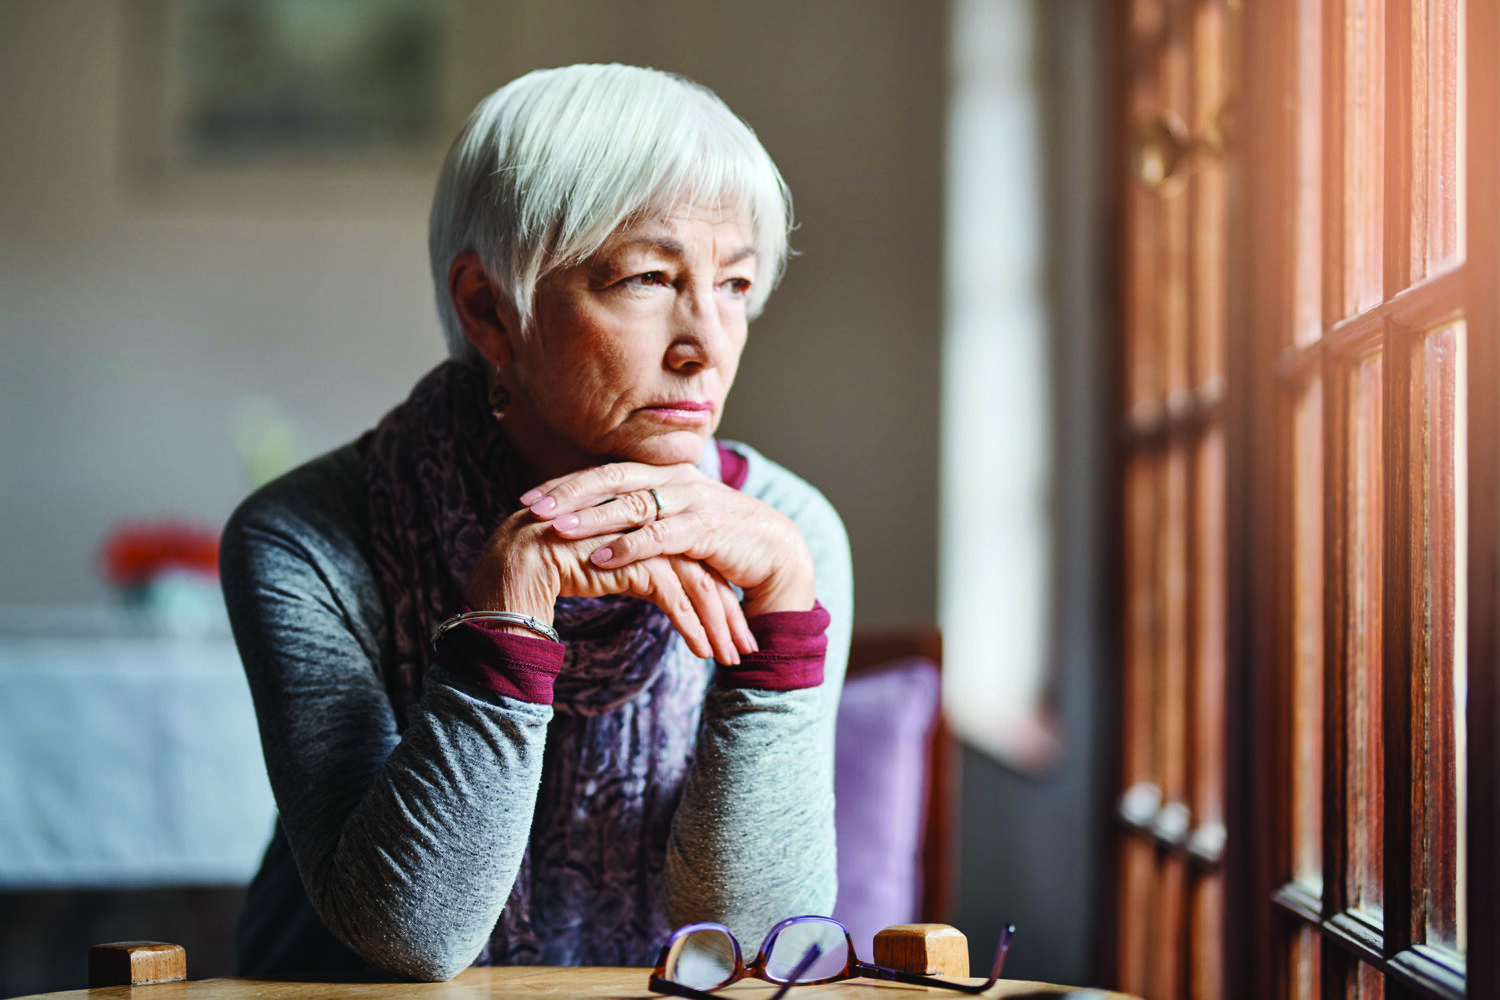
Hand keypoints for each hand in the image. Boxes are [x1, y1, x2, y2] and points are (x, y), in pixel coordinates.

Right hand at [463, 508, 754, 663]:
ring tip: (731, 657)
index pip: (693, 558)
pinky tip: (704, 652)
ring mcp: (641, 538)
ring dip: (717, 623)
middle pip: (703, 568)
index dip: (715, 593)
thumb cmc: (551, 572)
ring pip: (695, 582)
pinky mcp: (630, 559)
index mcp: (645, 521)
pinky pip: (673, 596)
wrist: (510, 571)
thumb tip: (665, 588)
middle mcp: (648, 524)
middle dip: (726, 611)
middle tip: (744, 646)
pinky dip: (692, 625)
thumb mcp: (607, 570)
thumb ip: (636, 568)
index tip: (733, 625)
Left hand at [518, 462, 815, 616]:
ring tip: (556, 530)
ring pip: (631, 504)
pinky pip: (659, 535)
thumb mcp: (675, 524)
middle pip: (612, 479)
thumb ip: (641, 518)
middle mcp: (675, 479)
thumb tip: (592, 526)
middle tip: (530, 506)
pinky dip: (627, 545)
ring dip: (591, 518)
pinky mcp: (705, 527)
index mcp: (664, 474)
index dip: (567, 484)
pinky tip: (599, 557)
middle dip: (568, 493)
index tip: (529, 498)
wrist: (773, 553)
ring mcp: (692, 500)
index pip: (606, 473)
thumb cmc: (718, 541)